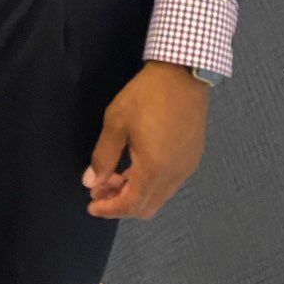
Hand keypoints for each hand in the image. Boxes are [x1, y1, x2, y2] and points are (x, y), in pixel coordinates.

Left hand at [83, 60, 209, 219]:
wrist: (182, 75)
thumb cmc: (147, 95)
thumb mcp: (116, 123)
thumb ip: (103, 156)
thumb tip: (92, 181)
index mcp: (155, 168)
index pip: (131, 204)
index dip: (109, 209)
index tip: (92, 206)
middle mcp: (175, 174)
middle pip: (147, 206)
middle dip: (120, 204)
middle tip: (99, 191)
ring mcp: (187, 166)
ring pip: (159, 195)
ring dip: (135, 193)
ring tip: (112, 176)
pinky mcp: (192, 157)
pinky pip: (169, 183)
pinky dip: (149, 183)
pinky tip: (134, 166)